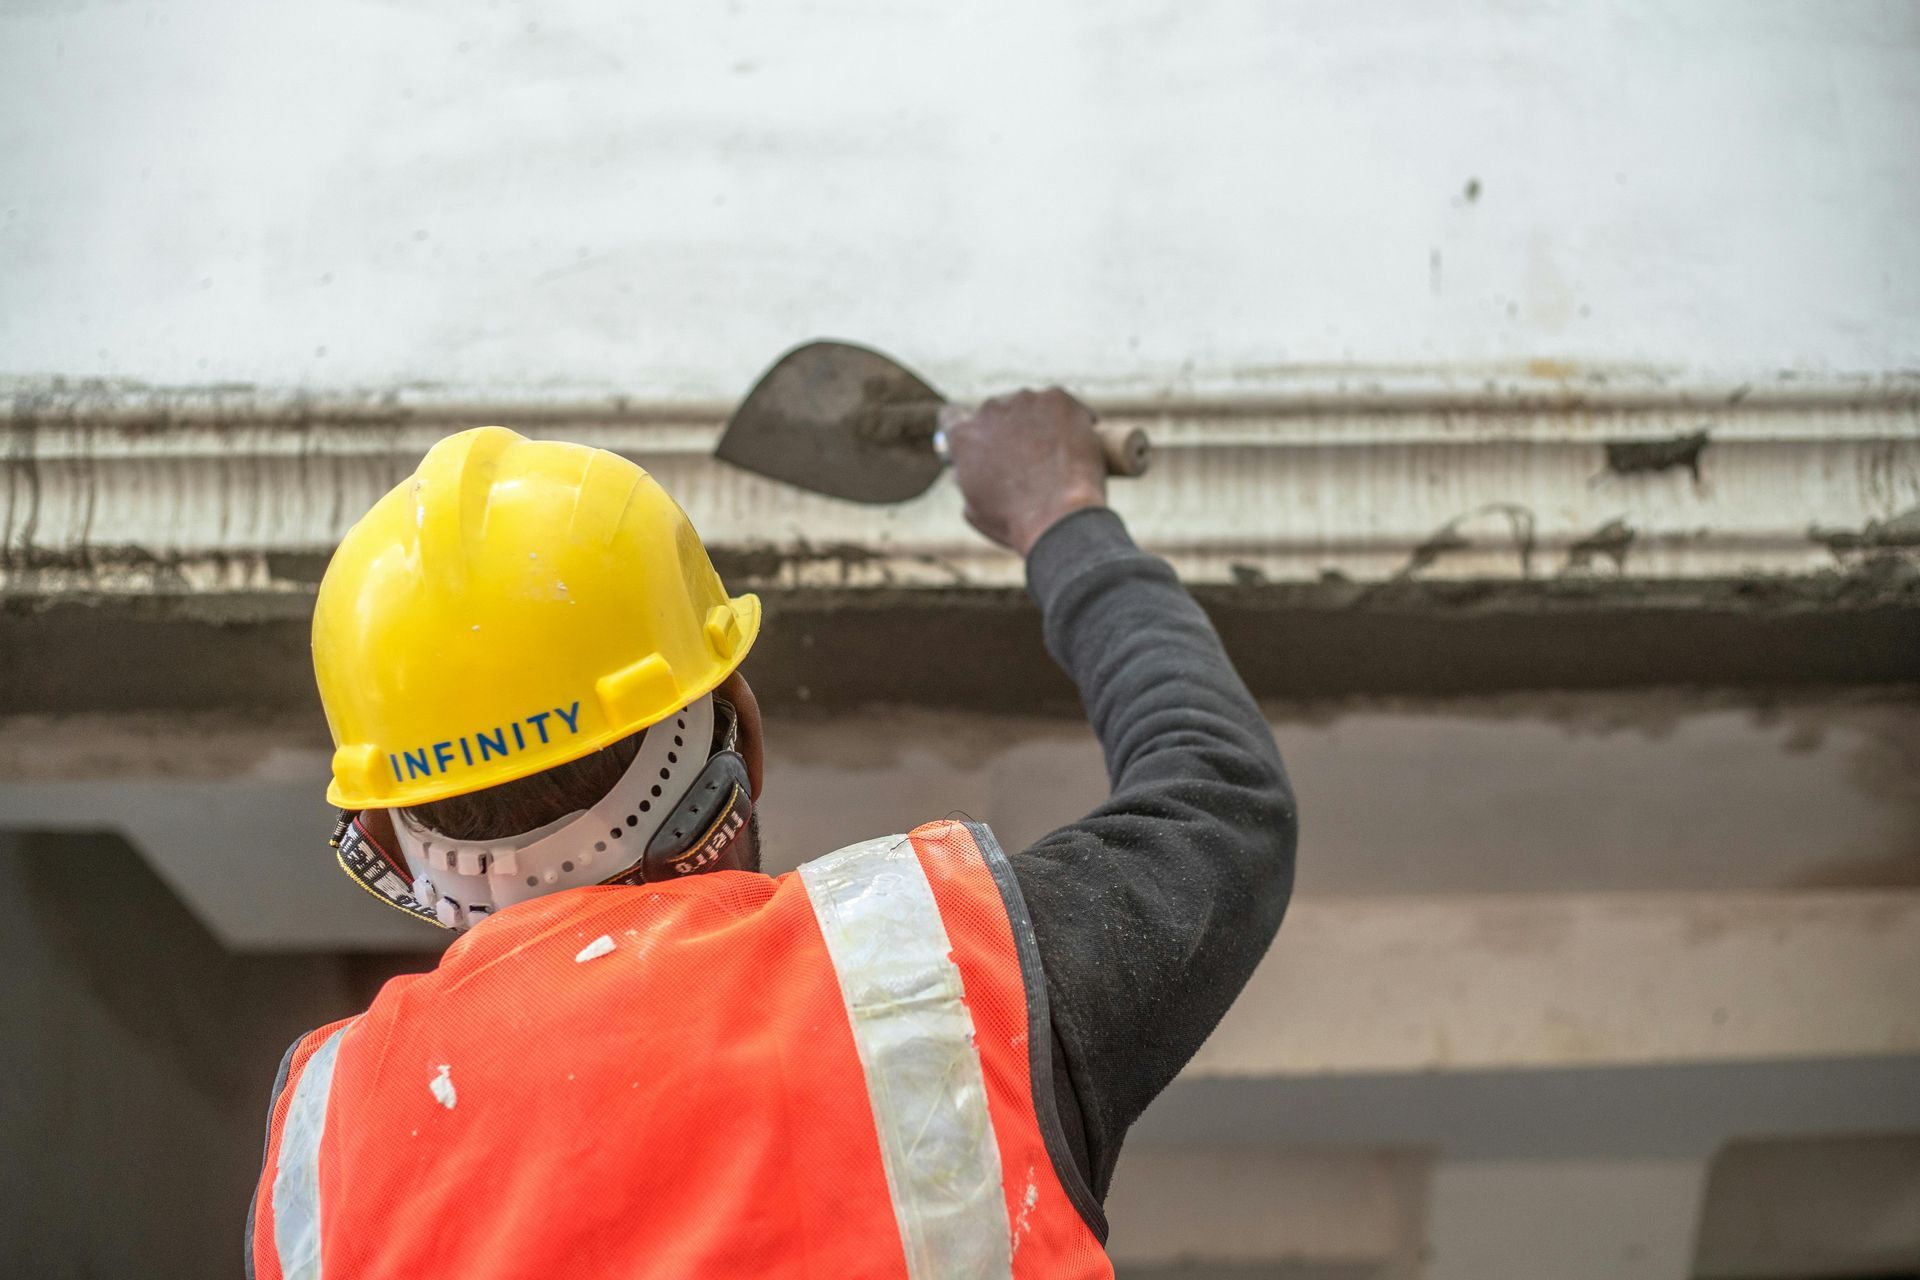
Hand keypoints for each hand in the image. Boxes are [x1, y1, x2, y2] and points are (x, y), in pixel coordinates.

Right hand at [939, 387, 1107, 555]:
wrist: (1059, 517)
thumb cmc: (1016, 521)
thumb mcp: (974, 508)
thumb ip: (967, 479)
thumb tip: (967, 469)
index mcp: (963, 436)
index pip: (953, 416)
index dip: (967, 428)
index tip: (981, 438)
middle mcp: (989, 410)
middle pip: (997, 412)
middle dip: (1009, 430)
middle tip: (1028, 456)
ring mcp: (1025, 400)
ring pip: (1031, 407)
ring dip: (1039, 424)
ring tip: (1056, 457)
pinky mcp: (1058, 398)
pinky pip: (1063, 405)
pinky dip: (1071, 421)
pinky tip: (1076, 446)